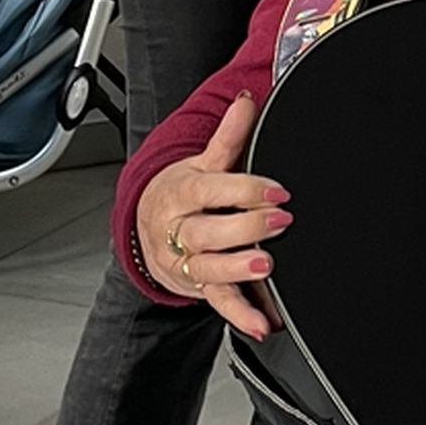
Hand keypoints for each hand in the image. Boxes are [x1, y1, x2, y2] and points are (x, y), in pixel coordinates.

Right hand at [134, 93, 289, 338]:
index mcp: (182, 192)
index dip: (245, 190)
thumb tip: (249, 100)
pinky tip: (262, 324)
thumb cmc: (183, 191)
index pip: (211, 190)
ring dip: (238, 269)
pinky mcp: (199, 286)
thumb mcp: (201, 160)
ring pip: (209, 268)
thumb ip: (229, 135)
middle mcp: (180, 230)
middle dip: (243, 228)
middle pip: (207, 231)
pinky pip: (220, 303)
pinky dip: (241, 316)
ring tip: (265, 267)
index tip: (279, 191)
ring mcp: (188, 262)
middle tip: (279, 223)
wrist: (146, 228)